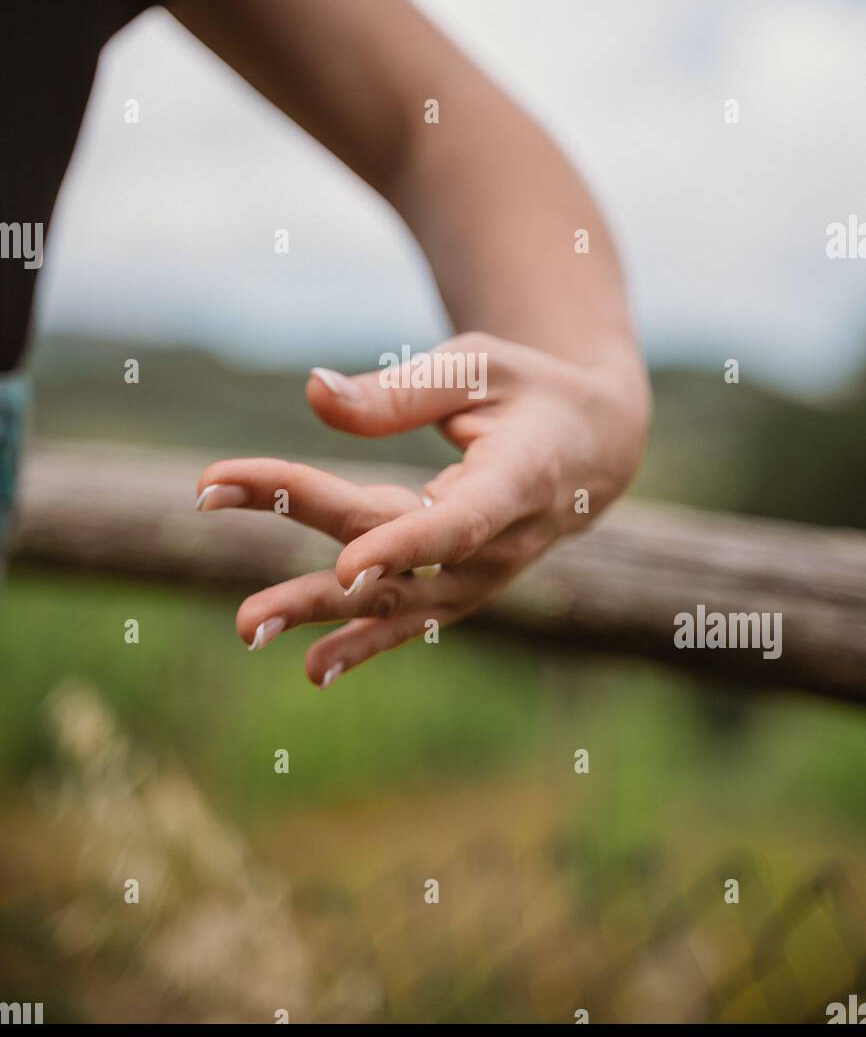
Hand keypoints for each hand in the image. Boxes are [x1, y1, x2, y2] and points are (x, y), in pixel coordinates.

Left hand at [195, 333, 648, 686]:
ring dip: (324, 621)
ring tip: (251, 631)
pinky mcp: (461, 588)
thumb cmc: (529, 392)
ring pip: (398, 603)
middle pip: (402, 568)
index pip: (459, 524)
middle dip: (319, 588)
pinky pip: (409, 618)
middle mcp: (502, 545)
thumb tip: (313, 393)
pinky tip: (313, 668)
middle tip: (245, 620)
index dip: (405, 546)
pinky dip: (362, 643)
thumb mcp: (477, 368)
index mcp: (518, 481)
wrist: (593, 447)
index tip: (345, 566)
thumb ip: (399, 392)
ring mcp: (483, 578)